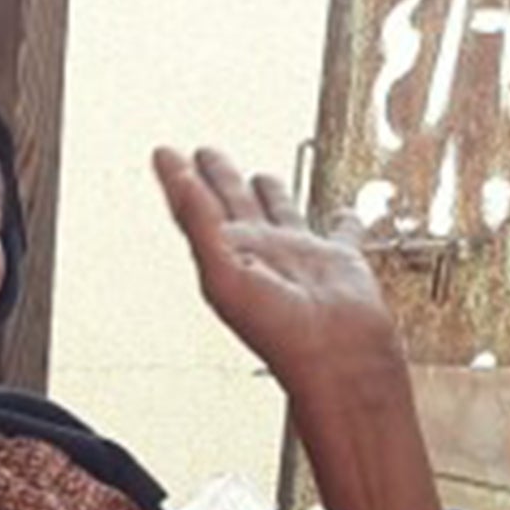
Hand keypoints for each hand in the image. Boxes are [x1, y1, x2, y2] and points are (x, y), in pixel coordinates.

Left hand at [153, 147, 398, 385]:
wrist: (336, 357)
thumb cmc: (279, 331)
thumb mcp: (222, 273)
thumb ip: (199, 222)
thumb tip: (176, 179)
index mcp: (227, 256)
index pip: (197, 208)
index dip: (180, 179)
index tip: (165, 153)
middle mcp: (260, 255)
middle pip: (235, 205)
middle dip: (220, 177)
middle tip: (207, 152)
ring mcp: (299, 257)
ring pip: (282, 214)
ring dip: (271, 194)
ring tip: (261, 176)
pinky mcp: (339, 261)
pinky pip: (342, 234)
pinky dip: (344, 221)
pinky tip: (343, 213)